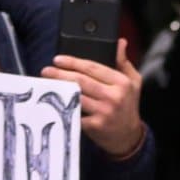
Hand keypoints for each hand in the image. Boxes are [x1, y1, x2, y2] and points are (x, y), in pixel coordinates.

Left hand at [42, 40, 145, 158]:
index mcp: (122, 82)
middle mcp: (113, 96)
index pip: (93, 68)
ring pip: (76, 96)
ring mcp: (104, 112)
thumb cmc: (128, 105)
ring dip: (59, 89)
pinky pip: (75, 113)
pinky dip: (63, 107)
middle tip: (46, 70)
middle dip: (61, 74)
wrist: (128, 137)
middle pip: (81, 81)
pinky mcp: (95, 126)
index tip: (58, 59)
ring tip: (46, 84)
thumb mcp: (133, 81)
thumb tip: (120, 42)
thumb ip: (123, 61)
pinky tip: (53, 102)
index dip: (73, 62)